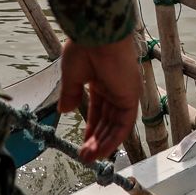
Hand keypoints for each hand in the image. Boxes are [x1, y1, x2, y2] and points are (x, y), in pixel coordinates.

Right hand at [58, 40, 141, 162]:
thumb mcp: (71, 75)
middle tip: (85, 156)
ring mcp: (125, 93)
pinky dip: (113, 139)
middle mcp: (116, 88)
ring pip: (115, 126)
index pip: (99, 110)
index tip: (83, 142)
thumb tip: (64, 110)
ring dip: (103, 144)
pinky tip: (101, 152)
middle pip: (108, 121)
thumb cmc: (83, 48)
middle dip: (96, 140)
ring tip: (89, 159)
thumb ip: (70, 94)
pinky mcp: (131, 96)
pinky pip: (123, 124)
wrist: (96, 35)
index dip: (91, 127)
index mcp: (102, 80)